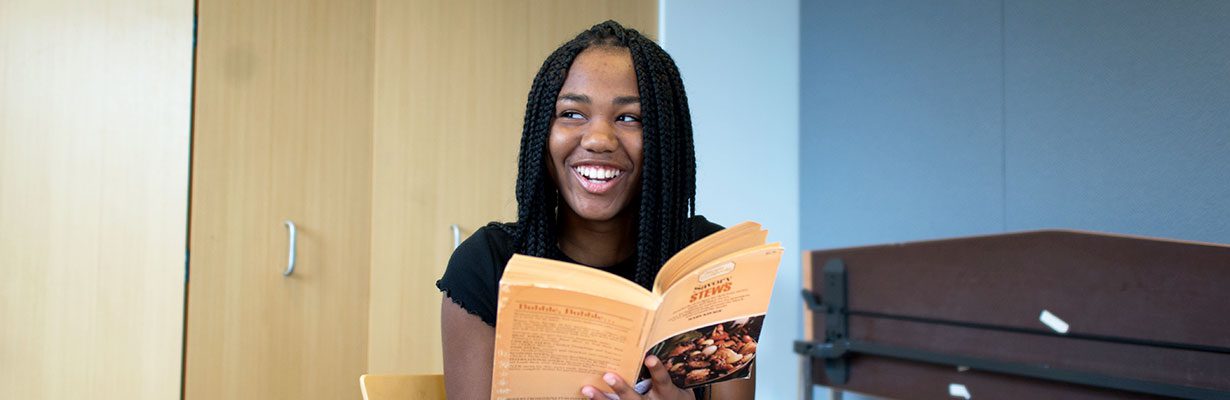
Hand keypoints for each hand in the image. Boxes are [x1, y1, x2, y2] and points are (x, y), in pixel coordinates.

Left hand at [580, 356, 694, 399]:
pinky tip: (585, 395)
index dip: (657, 370)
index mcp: (665, 392)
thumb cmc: (672, 390)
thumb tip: (646, 337)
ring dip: (601, 399)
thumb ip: (661, 365)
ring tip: (587, 389)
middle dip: (621, 388)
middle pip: (635, 398)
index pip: (663, 380)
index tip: (650, 358)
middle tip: (608, 375)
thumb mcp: (674, 381)